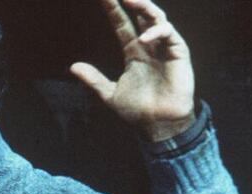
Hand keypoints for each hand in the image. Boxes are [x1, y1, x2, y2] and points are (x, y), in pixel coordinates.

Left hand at [70, 0, 194, 141]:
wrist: (157, 124)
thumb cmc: (138, 111)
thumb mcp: (109, 94)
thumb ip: (93, 79)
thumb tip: (73, 66)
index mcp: (134, 52)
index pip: (123, 24)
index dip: (113, 11)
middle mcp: (149, 46)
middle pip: (141, 15)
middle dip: (131, 1)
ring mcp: (164, 48)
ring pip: (157, 18)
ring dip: (144, 7)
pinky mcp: (178, 54)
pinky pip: (170, 35)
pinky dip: (157, 32)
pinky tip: (145, 38)